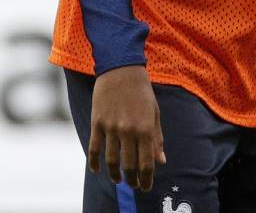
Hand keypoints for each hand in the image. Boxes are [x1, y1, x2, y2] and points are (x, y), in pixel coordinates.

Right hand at [87, 65, 166, 191]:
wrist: (121, 69)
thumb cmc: (142, 91)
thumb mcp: (155, 113)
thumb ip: (157, 138)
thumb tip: (161, 161)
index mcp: (146, 128)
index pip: (147, 162)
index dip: (146, 179)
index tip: (146, 187)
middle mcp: (128, 130)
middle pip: (129, 165)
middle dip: (132, 179)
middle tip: (134, 185)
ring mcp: (111, 127)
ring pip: (111, 160)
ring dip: (115, 174)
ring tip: (119, 180)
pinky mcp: (97, 123)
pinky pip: (94, 148)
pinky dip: (95, 162)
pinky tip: (98, 170)